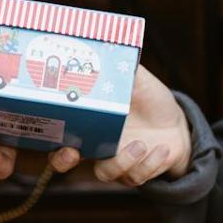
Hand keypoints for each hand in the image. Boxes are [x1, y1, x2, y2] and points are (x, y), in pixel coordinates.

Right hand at [50, 65, 189, 185]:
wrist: (176, 124)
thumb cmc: (149, 100)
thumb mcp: (138, 81)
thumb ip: (123, 68)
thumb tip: (112, 46)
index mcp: (88, 121)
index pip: (56, 132)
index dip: (47, 134)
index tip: (51, 132)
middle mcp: (94, 144)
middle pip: (63, 161)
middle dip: (62, 161)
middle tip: (73, 153)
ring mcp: (114, 161)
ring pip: (105, 173)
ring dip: (122, 161)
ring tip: (141, 145)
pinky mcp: (136, 172)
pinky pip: (135, 176)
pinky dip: (149, 164)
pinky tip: (161, 149)